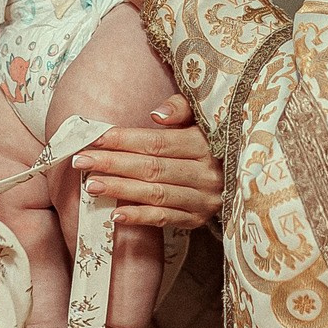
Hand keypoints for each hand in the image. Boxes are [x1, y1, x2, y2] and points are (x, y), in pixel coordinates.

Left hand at [71, 95, 223, 229]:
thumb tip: (155, 114)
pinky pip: (165, 219)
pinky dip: (140, 218)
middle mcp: (207, 172)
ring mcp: (203, 199)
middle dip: (113, 163)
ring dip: (120, 190)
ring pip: (155, 194)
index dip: (124, 139)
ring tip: (90, 185)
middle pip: (152, 168)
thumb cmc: (213, 139)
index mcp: (206, 143)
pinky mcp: (198, 219)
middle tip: (81, 160)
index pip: (158, 142)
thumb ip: (181, 108)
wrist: (246, 174)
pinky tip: (115, 215)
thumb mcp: (203, 116)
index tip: (94, 137)